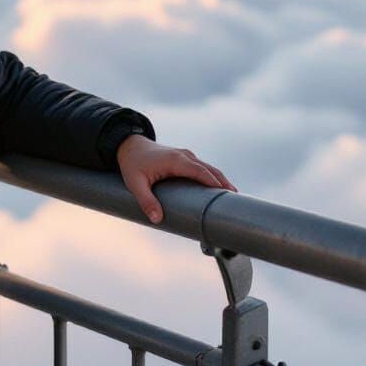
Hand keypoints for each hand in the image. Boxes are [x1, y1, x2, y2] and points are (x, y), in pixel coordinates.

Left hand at [116, 135, 236, 223]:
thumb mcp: (135, 183)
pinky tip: (218, 188)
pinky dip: (213, 176)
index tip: (227, 196)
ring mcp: (186, 155)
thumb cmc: (132, 164)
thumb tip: (157, 219)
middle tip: (237, 200)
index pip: (201, 172)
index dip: (214, 183)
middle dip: (223, 183)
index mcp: (176, 161)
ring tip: (232, 197)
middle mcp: (184, 156)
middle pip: (210, 170)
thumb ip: (146, 201)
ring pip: (209, 168)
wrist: (128, 145)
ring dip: (220, 180)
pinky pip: (203, 167)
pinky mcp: (184, 158)